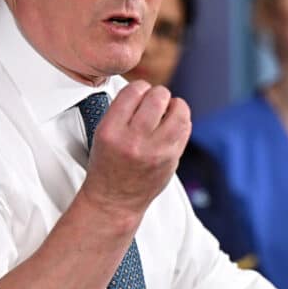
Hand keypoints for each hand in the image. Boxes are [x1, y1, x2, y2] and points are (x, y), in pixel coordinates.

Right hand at [81, 80, 190, 219]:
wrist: (115, 200)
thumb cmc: (107, 166)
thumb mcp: (101, 133)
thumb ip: (122, 110)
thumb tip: (145, 90)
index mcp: (111, 131)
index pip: (133, 91)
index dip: (140, 87)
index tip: (141, 92)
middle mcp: (134, 140)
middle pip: (158, 97)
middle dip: (158, 94)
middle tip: (155, 100)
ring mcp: (156, 151)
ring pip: (179, 110)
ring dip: (174, 105)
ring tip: (168, 110)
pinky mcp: (172, 159)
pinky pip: (185, 128)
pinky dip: (181, 120)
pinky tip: (173, 124)